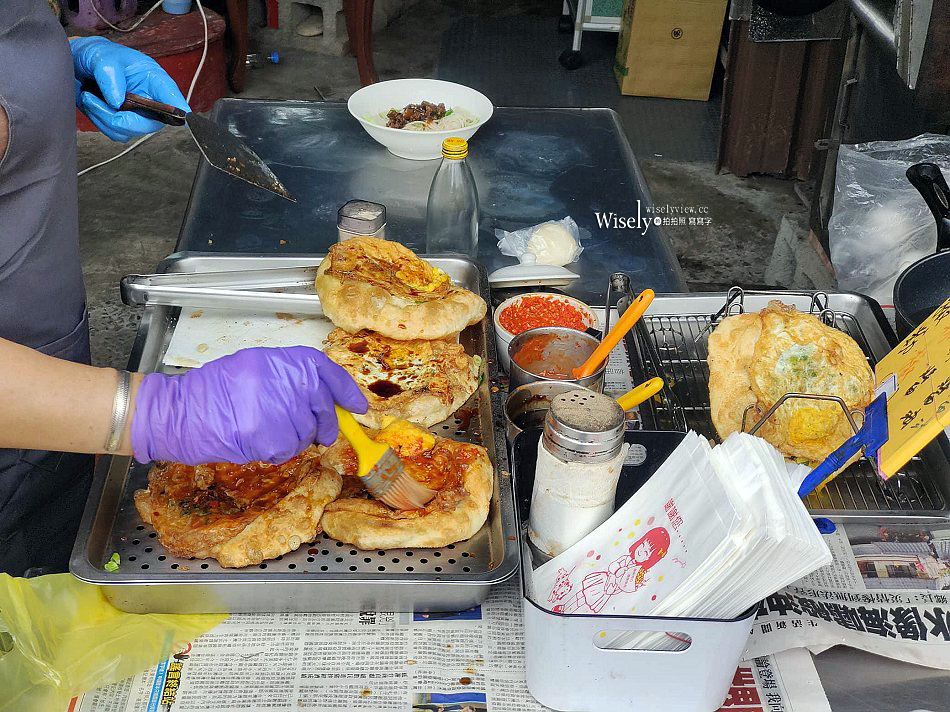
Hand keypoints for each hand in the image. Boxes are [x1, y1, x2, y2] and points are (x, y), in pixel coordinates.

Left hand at [70, 37, 189, 141]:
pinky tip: (93, 105)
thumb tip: (117, 101)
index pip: (171, 96)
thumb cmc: (96, 55)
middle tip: (99, 102)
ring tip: (90, 97)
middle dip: (122, 118)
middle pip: (151, 123)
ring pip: (129, 131)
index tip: (181, 114)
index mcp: (152, 79)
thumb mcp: (102, 57)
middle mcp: (149, 99)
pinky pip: (115, 133)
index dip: (178, 108)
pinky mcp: (122, 123)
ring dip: (104, 118)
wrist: (76, 64)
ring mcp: (137, 113)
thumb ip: (110, 76)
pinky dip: (99, 122)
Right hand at [130, 347, 368, 464]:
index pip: (324, 370)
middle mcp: (279, 378)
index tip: (359, 407)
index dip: (346, 390)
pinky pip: (288, 448)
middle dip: (326, 423)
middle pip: (322, 405)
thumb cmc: (215, 392)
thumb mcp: (256, 370)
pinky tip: (262, 442)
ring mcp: (273, 406)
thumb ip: (291, 379)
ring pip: (307, 430)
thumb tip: (327, 398)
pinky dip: (280, 451)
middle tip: (322, 433)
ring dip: (298, 438)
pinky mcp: (264, 434)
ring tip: (274, 432)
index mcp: (279, 359)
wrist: (179, 412)